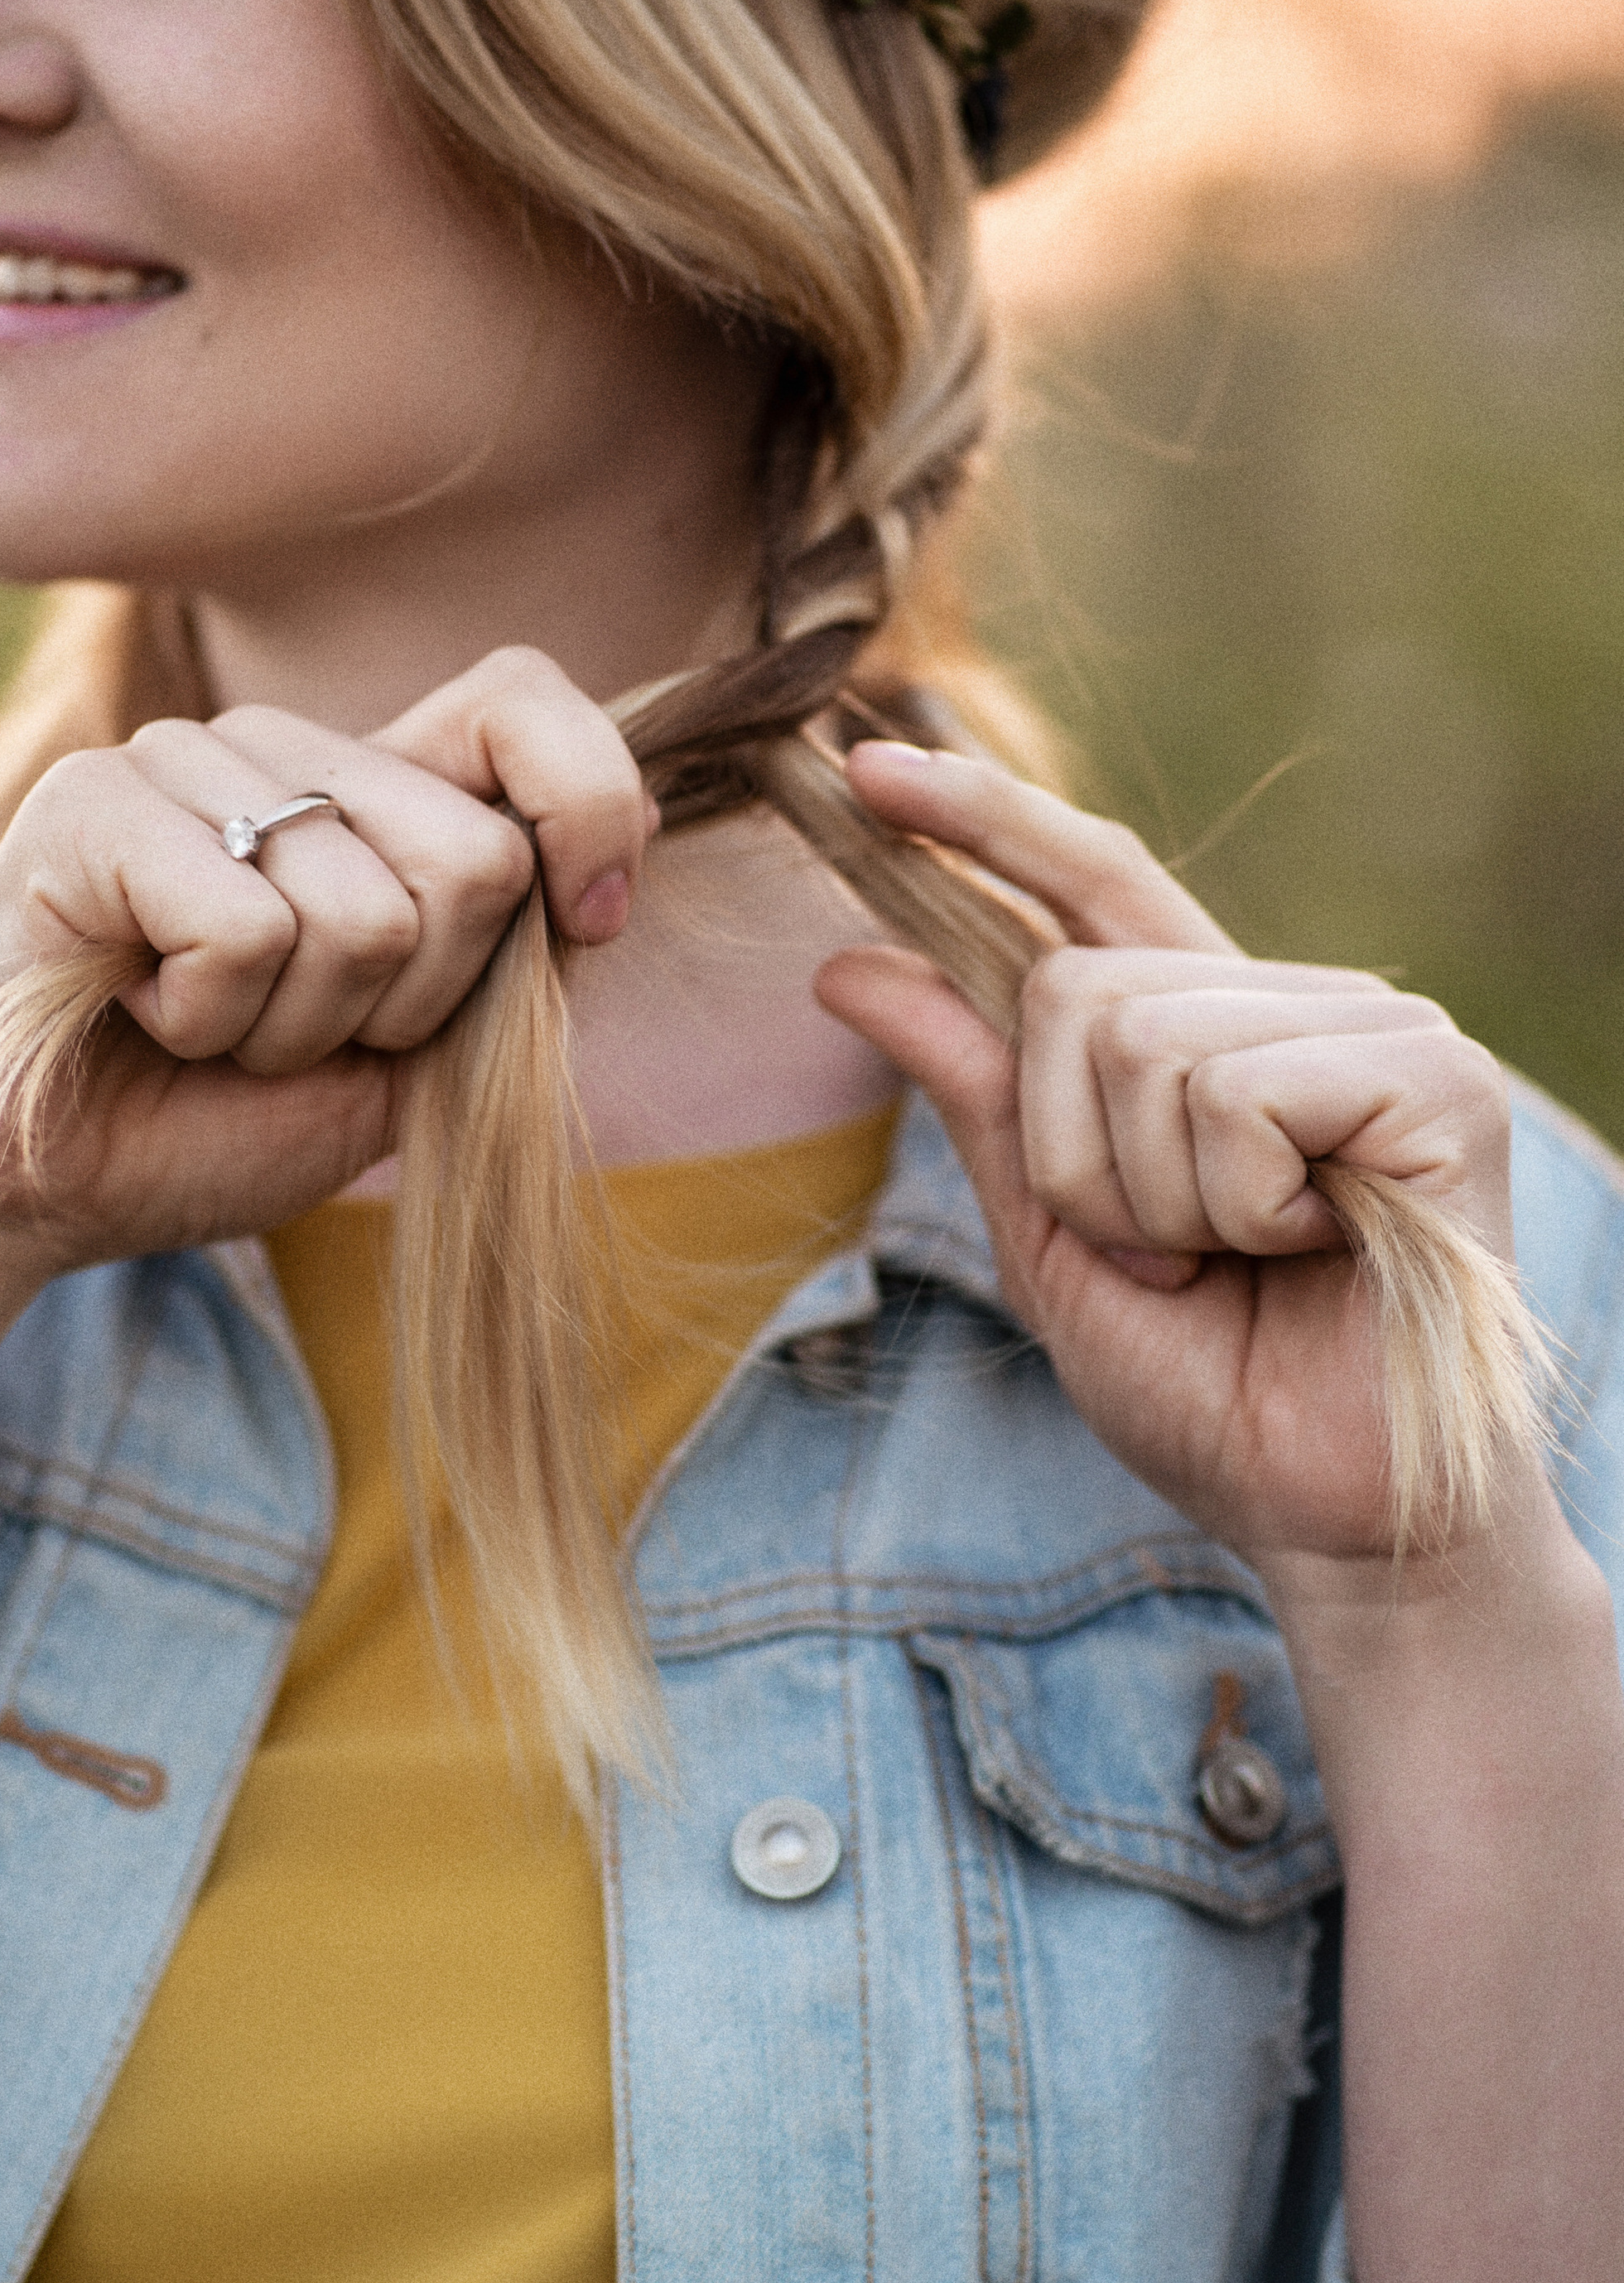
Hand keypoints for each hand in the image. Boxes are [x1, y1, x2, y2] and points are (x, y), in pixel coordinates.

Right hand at [0, 647, 649, 1276]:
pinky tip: (141, 1015)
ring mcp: (180, 760)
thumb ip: (502, 960)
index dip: (588, 806)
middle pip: (474, 855)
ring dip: (294, 1029)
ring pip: (365, 911)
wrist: (20, 1197)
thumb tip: (617, 846)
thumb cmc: (202, 1128)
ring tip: (200, 1031)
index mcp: (358, 790)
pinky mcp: (94, 802)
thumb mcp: (401, 1058)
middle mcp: (276, 749)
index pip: (520, 700)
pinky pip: (248, 930)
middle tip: (289, 1035)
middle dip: (410, 1003)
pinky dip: (211, 1022)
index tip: (588, 923)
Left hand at [814, 742, 1518, 1567]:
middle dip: (1073, 1156)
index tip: (864, 766)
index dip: (984, 819)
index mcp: (1212, 1033)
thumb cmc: (1211, 1388)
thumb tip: (849, 963)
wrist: (1330, 1516)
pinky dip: (1233, 1203)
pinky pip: (1234, 1091)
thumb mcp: (1048, 1234)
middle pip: (1075, 986)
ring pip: (1142, 1039)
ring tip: (1242, 1262)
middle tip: (1169, 1257)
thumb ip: (974, 1094)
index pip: (1091, 880)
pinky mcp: (1432, 1080)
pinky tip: (1311, 1250)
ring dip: (1152, 1195)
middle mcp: (1296, 1005)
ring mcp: (1377, 1030)